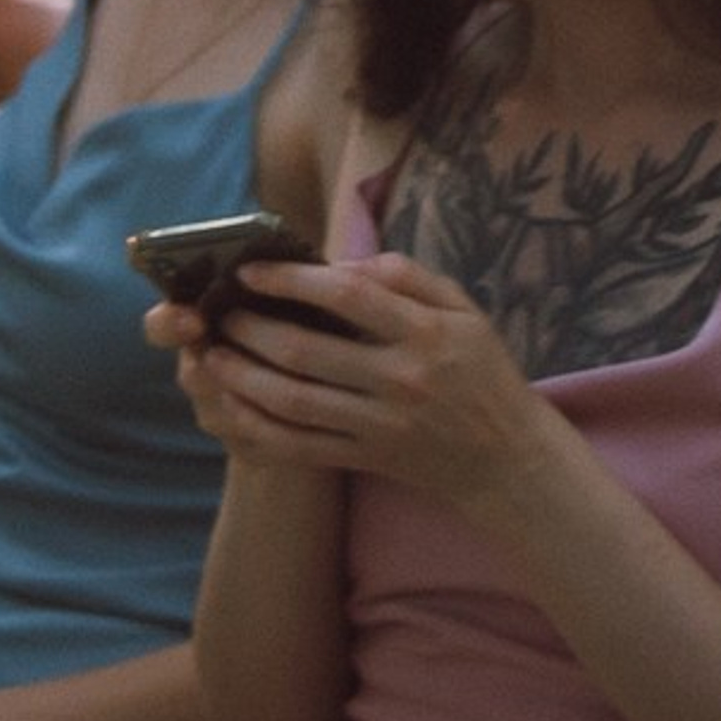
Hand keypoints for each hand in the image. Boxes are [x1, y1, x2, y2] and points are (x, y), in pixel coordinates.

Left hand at [172, 254, 539, 517]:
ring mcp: (380, 425)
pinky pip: (302, 448)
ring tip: (212, 356)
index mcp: (424, 333)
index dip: (292, 279)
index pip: (347, 295)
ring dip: (245, 377)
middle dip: (253, 328)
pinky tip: (232, 409)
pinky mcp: (367, 459)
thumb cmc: (484, 373)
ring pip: (296, 402)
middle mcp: (399, 379)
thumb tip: (346, 260)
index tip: (251, 269)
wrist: (508, 460)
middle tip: (218, 313)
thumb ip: (406, 276)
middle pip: (308, 351)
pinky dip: (261, 430)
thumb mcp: (462, 309)